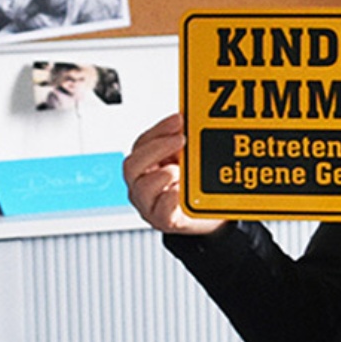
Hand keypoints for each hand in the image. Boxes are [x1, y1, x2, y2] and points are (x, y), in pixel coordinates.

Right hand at [122, 113, 224, 235]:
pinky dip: (170, 199)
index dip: (159, 130)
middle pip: (132, 165)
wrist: (208, 216)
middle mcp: (141, 185)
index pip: (142, 144)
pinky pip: (161, 212)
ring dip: (162, 175)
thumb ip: (183, 144)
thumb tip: (188, 122)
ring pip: (141, 188)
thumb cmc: (193, 187)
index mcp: (145, 166)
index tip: (178, 120)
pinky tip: (180, 191)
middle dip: (157, 148)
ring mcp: (149, 205)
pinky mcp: (164, 221)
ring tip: (180, 170)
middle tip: (181, 139)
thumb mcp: (186, 160)